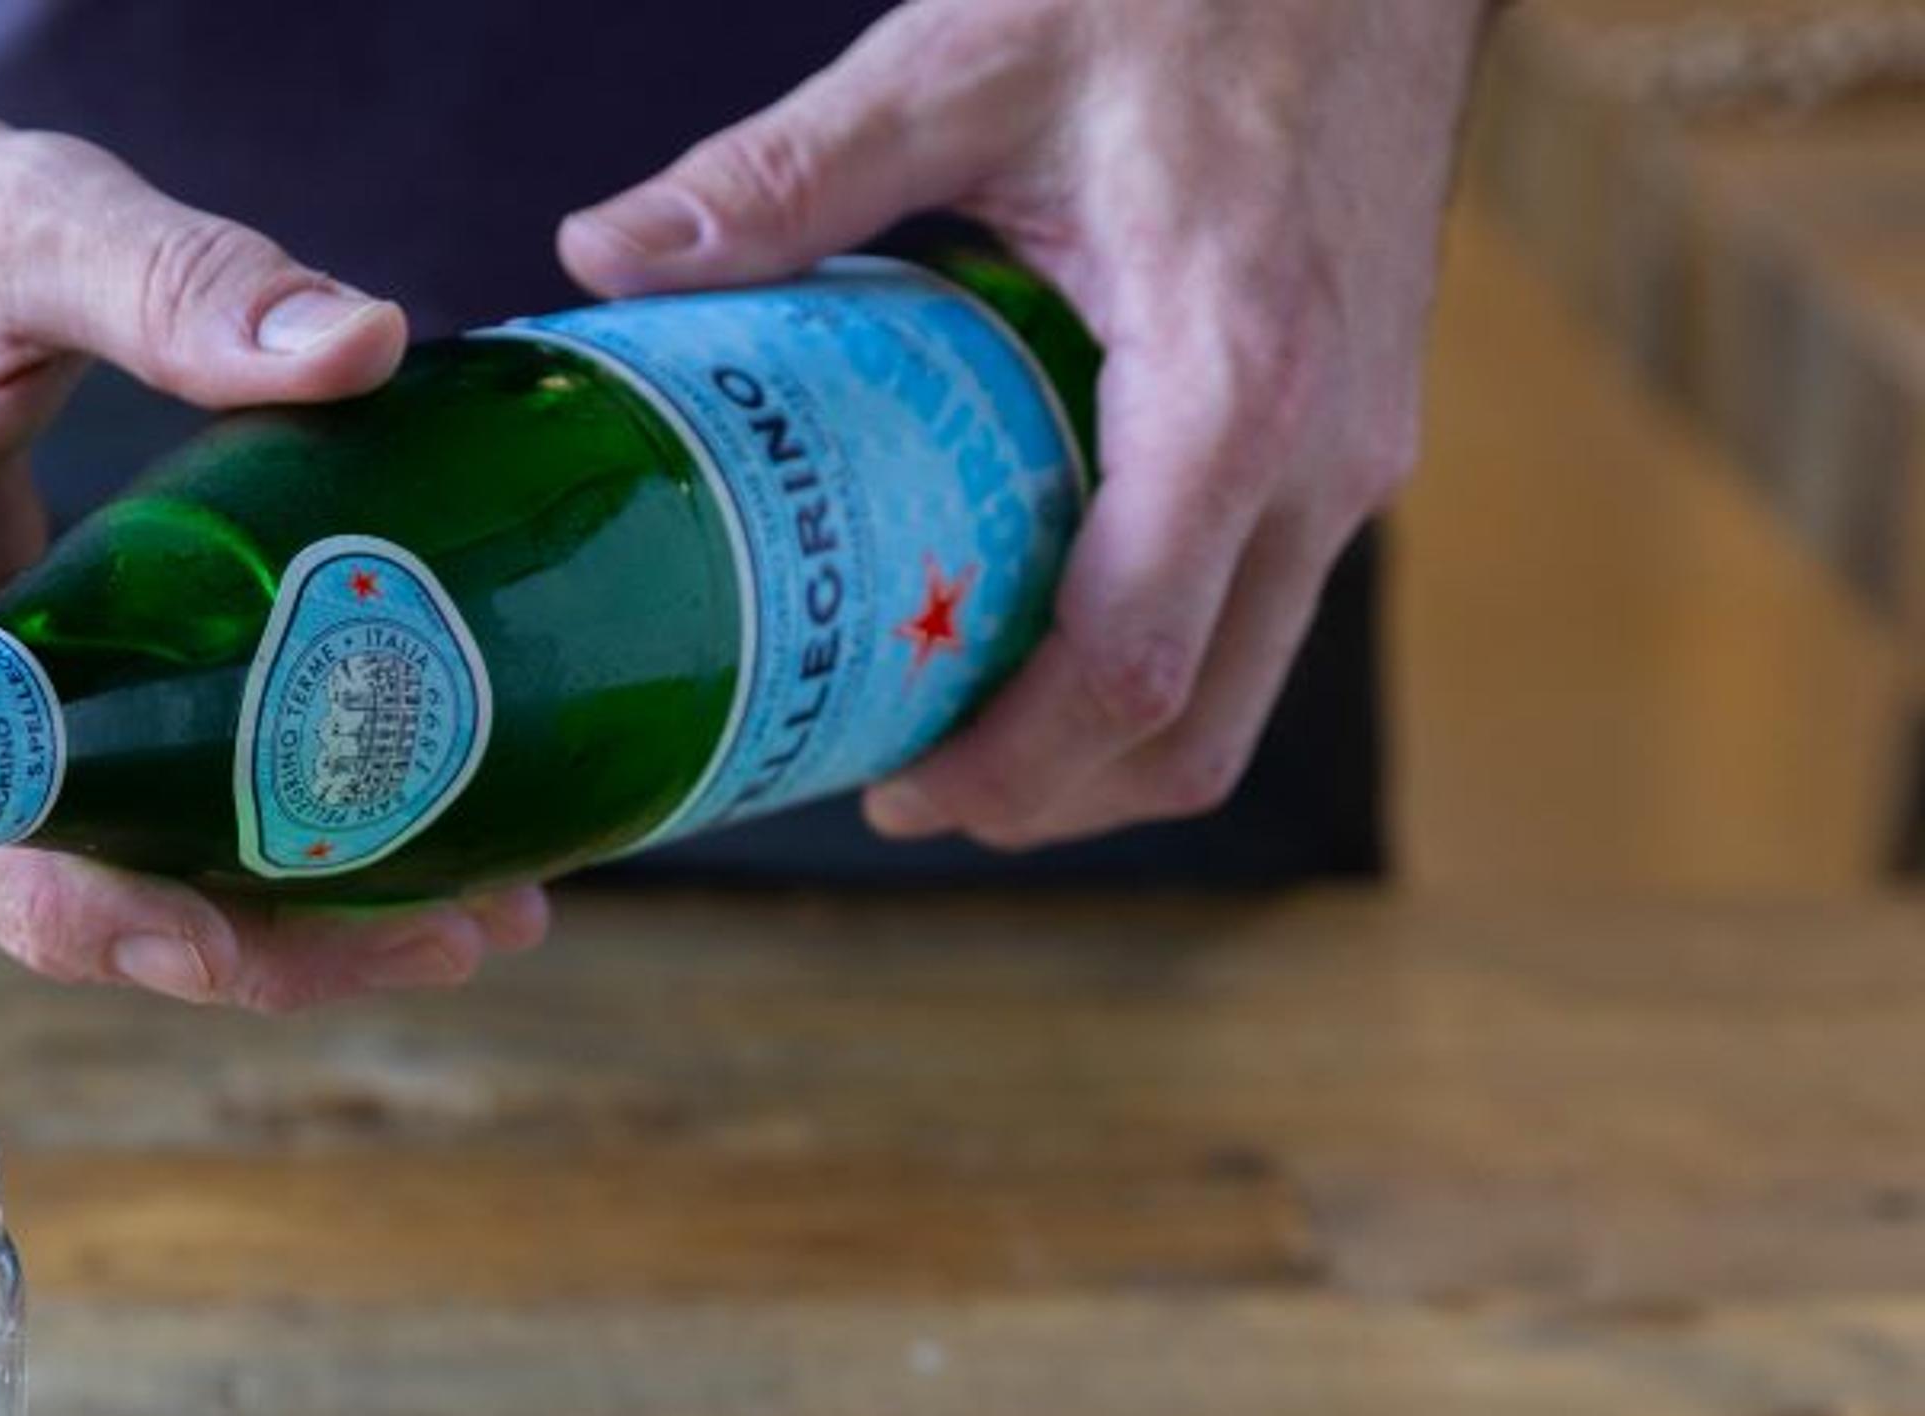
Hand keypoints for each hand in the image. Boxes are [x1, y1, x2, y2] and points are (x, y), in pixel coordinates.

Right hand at [0, 100, 552, 1008]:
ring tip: (460, 919)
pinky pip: (101, 822)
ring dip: (265, 922)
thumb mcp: (15, 219)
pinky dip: (227, 846)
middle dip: (245, 945)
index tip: (229, 941)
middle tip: (448, 937)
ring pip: (86, 884)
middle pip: (44, 891)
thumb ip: (178, 279)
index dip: (90, 893)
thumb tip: (363, 345)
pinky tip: (377, 843)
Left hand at [560, 0, 1481, 847]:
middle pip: (1193, 730)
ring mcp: (1355, 457)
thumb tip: (605, 255)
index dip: (1004, 769)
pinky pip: (1255, 613)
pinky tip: (1029, 622)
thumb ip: (792, 171)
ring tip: (950, 731)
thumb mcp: (968, 61)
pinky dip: (1151, 663)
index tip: (886, 794)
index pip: (1128, 666)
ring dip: (1098, 749)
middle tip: (895, 789)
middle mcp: (1324, 452)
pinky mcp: (1353, 441)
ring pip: (1240, 689)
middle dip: (1042, 797)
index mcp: (1233, 384)